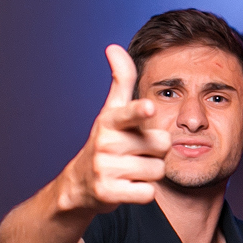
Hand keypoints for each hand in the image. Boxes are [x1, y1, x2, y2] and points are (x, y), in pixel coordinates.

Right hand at [59, 45, 169, 211]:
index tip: (147, 108)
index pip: (129, 114)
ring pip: (157, 171)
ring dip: (150, 173)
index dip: (139, 112)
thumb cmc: (105, 143)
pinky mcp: (109, 194)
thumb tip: (114, 48)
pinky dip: (143, 193)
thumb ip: (120, 81)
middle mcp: (106, 143)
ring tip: (129, 170)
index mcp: (110, 121)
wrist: (80, 186)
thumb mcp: (110, 112)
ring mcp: (105, 169)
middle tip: (135, 153)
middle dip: (155, 152)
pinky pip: (148, 194)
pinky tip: (127, 187)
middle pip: (162, 145)